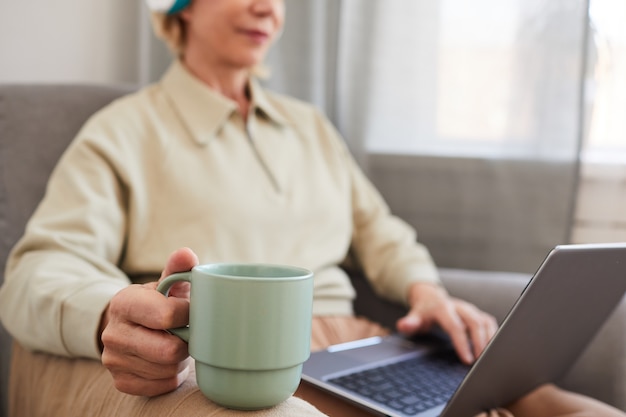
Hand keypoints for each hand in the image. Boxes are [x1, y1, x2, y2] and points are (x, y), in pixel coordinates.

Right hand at [100, 247, 198, 395]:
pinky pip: (162, 385)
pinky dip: (172, 375)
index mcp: (124, 303)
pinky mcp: (121, 382)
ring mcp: (114, 361)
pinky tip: (168, 360)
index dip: (188, 314)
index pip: (166, 316)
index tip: (191, 310)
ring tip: (176, 343)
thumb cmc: (156, 302)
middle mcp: (113, 334)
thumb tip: (187, 254)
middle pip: (168, 350)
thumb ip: (178, 268)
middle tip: (187, 332)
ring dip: (180, 359)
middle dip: (185, 341)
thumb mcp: (165, 283)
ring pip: (167, 369)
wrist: (128, 325)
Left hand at [396, 282, 497, 364]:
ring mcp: (470, 309)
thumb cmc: (423, 312)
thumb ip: (409, 322)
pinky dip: (494, 334)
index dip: (462, 343)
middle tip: (481, 361)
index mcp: (443, 308)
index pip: (455, 326)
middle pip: (474, 322)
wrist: (431, 298)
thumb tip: (403, 325)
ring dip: (490, 339)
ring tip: (490, 358)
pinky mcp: (477, 313)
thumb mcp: (414, 317)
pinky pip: (489, 322)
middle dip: (480, 342)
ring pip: (484, 321)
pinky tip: (494, 349)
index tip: (467, 360)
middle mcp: (459, 306)